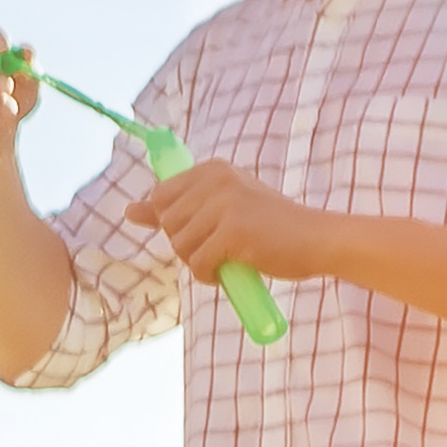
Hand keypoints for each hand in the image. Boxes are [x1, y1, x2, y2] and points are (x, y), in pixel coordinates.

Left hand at [125, 161, 344, 285]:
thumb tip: (129, 210)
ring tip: (228, 257)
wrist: (317, 240)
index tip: (203, 230)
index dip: (175, 223)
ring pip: (179, 246)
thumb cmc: (270, 227)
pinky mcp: (233, 231)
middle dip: (186, 245)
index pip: (160, 197)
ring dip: (199, 262)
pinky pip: (197, 264)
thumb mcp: (221, 208)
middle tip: (219, 247)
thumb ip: (176, 207)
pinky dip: (210, 276)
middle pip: (167, 224)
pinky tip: (232, 270)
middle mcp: (217, 180)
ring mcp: (225, 204)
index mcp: (213, 169)